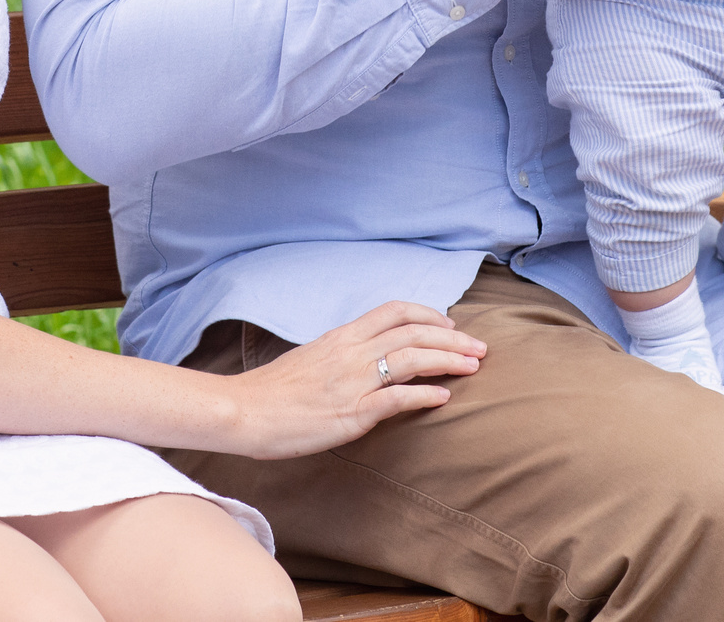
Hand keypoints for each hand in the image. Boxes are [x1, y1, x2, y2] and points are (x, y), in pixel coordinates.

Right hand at [226, 301, 484, 459]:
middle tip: (479, 348)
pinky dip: (424, 395)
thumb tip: (367, 357)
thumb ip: (342, 354)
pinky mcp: (351, 413)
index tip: (451, 327)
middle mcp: (351, 352)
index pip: (395, 310)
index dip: (430, 314)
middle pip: (413, 331)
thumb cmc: (274, 391)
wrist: (244, 410)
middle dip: (453, 338)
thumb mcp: (312, 358)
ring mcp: (352, 381)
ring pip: (412, 358)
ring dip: (448, 361)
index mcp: (342, 336)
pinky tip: (443, 397)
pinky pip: (396, 398)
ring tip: (474, 367)